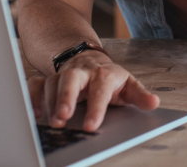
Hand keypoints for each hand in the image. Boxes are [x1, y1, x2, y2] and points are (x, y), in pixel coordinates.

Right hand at [27, 50, 158, 131]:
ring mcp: (63, 75)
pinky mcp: (48, 79)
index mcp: (104, 74)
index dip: (96, 107)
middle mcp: (82, 73)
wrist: (89, 59)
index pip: (100, 89)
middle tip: (63, 117)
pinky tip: (35, 113)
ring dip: (50, 102)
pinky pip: (35, 84)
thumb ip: (140, 95)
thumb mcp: (128, 85)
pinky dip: (32, 96)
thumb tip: (154, 103)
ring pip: (52, 82)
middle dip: (66, 96)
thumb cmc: (109, 78)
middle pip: (71, 79)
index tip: (92, 126)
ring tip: (52, 121)